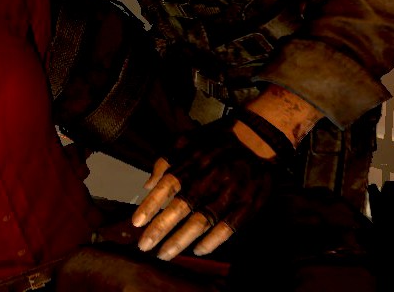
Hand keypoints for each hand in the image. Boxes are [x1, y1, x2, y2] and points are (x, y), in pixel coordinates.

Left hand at [132, 118, 278, 259]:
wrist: (257, 139)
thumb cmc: (217, 140)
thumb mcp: (188, 140)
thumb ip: (166, 159)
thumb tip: (147, 184)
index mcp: (192, 163)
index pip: (166, 187)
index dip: (150, 206)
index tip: (136, 223)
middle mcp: (208, 180)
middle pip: (180, 208)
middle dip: (160, 229)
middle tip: (144, 246)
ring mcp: (228, 194)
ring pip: (200, 223)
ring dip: (180, 240)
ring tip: (163, 254)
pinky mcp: (246, 206)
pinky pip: (227, 229)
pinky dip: (212, 242)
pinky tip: (197, 250)